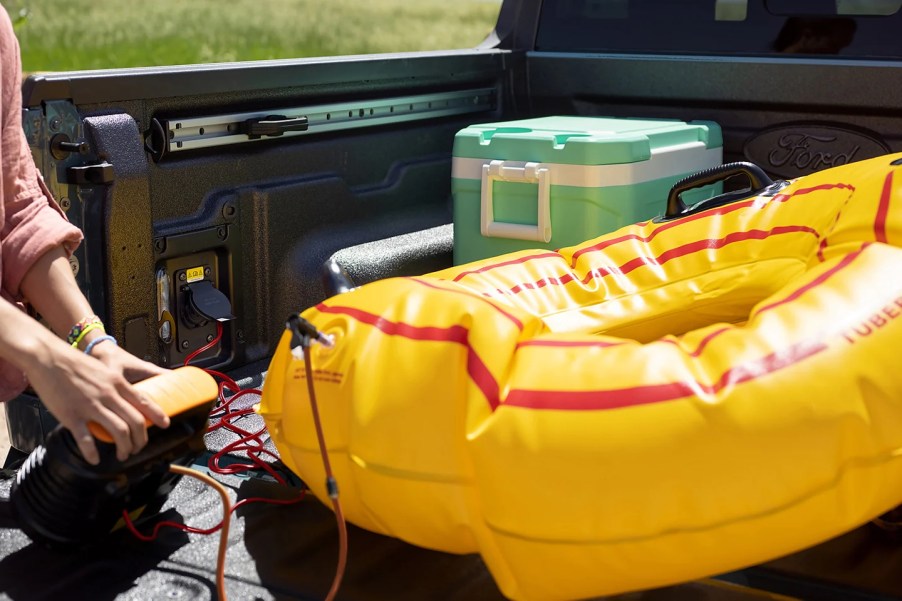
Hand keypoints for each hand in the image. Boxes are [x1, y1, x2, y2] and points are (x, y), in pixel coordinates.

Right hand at [24, 338, 169, 464]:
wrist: (48, 357)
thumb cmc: (74, 363)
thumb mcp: (103, 370)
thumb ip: (114, 386)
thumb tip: (122, 399)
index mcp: (117, 384)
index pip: (144, 402)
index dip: (157, 415)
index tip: (166, 424)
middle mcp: (108, 395)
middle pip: (135, 422)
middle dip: (141, 439)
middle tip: (139, 448)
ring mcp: (91, 406)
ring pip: (118, 431)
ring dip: (124, 448)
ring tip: (123, 455)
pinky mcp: (72, 415)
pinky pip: (86, 439)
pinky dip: (92, 453)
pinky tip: (95, 460)